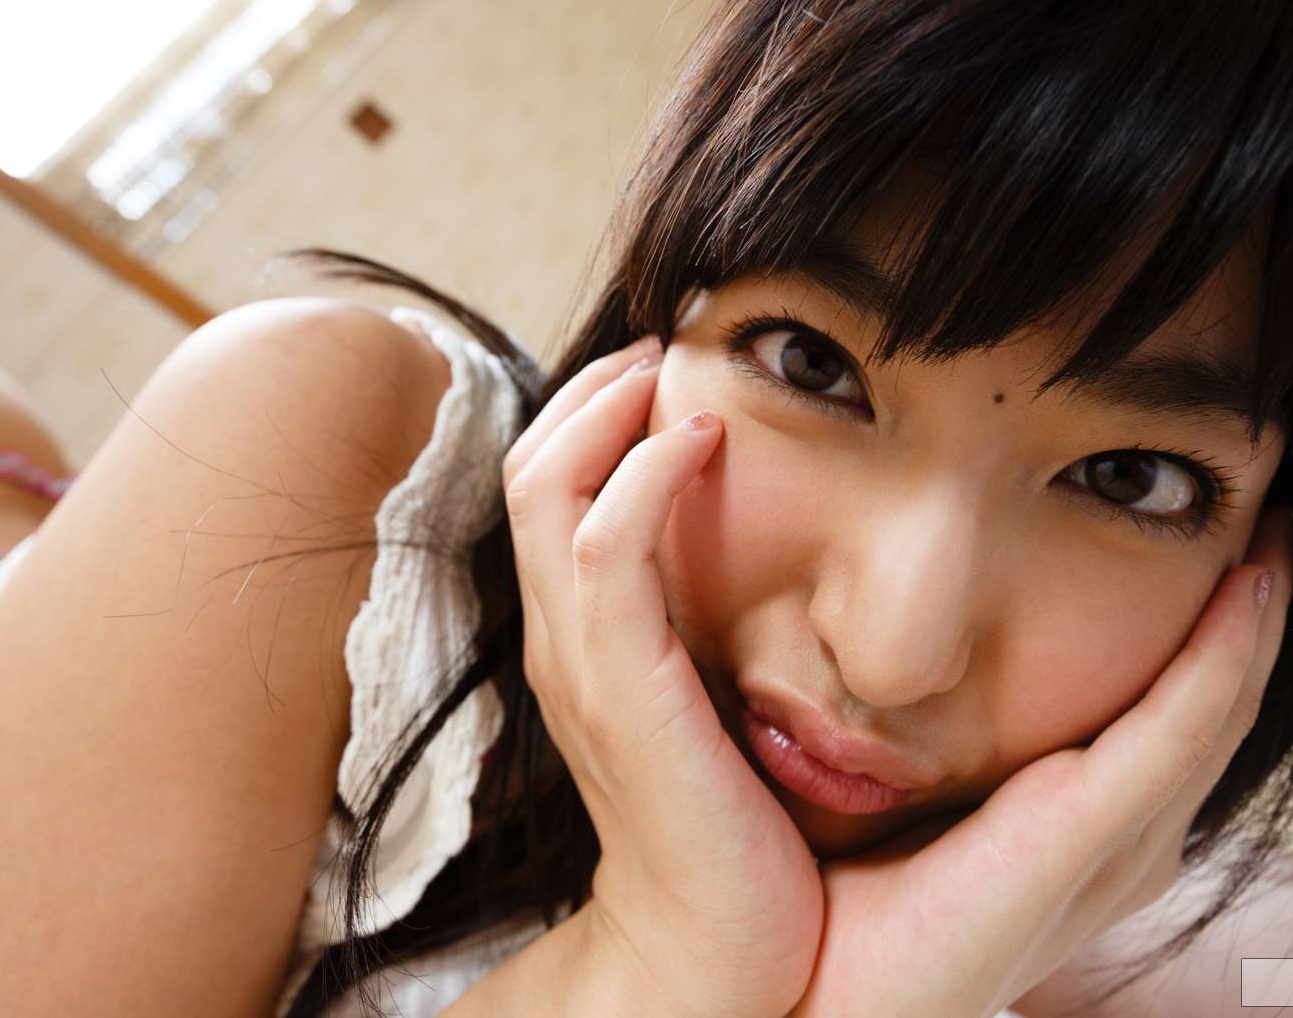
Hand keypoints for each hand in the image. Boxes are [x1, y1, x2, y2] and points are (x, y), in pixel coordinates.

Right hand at [501, 336, 823, 1017]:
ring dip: (605, 412)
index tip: (666, 372)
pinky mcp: (620, 690)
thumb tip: (762, 550)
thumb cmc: (733, 823)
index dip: (592, 415)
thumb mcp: (714, 700)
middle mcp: (561, 641)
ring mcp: (579, 663)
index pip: (550, 491)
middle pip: (530, 469)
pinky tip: (703, 441)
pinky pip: (604, 552)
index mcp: (583, 639)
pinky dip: (640, 480)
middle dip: (591, 390)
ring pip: (547, 492)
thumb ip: (710, 627)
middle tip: (663, 346)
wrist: (714, 944)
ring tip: (671, 373)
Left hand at [785, 503, 1292, 1017]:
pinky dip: (1220, 655)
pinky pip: (1178, 730)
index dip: (1202, 631)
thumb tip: (893, 636)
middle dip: (1246, 612)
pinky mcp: (1090, 837)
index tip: (1210, 539)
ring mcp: (1113, 845)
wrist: (805, 998)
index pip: (1164, 716)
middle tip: (1265, 515)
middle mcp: (1114, 842)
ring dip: (1249, 618)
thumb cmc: (836, 899)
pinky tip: (1243, 583)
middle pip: (1211, 706)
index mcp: (1073, 832)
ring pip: (1214, 707)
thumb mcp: (897, 792)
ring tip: (1271, 530)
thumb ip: (919, 730)